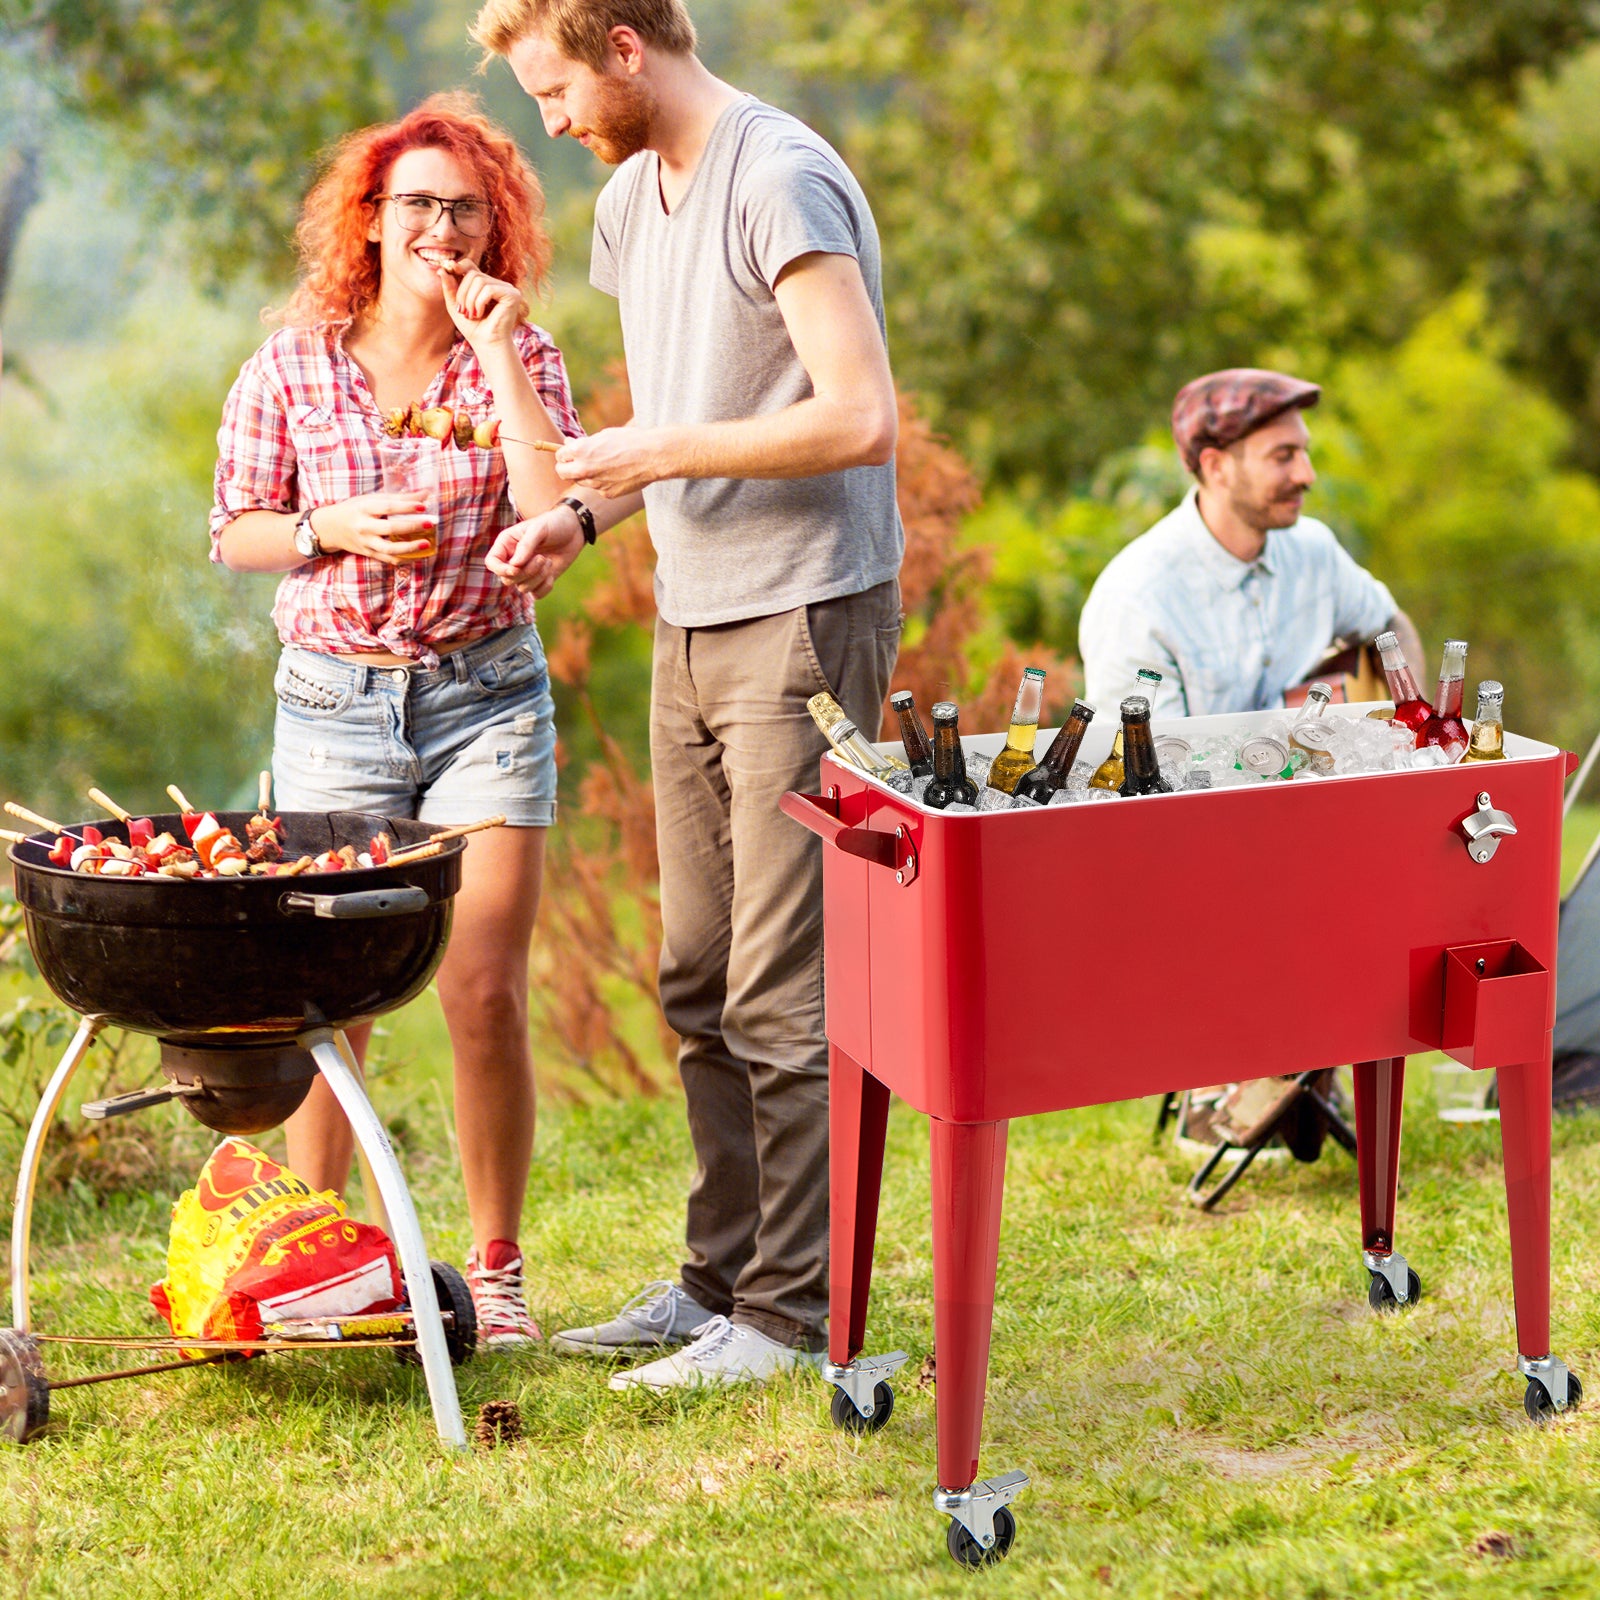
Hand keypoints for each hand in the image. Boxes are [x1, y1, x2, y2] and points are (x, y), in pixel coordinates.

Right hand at [311, 493, 435, 563]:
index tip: (423, 505)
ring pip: (389, 549)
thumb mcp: (372, 499)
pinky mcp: (368, 554)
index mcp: (364, 508)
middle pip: (390, 528)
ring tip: (426, 544)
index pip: (387, 507)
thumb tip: (425, 494)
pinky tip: (418, 555)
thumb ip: (398, 498)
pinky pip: (388, 559)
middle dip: (412, 526)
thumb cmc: (355, 509)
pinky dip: (404, 558)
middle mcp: (364, 526)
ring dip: (410, 548)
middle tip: (430, 523)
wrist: (330, 527)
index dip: (406, 506)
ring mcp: (366, 542)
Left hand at [439, 261, 527, 350]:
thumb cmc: (474, 328)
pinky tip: (480, 314)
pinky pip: (489, 289)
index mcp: (486, 284)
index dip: (459, 267)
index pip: (470, 266)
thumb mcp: (456, 306)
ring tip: (472, 315)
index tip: (449, 270)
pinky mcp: (513, 295)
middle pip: (473, 273)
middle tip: (464, 312)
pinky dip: (480, 302)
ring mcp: (507, 288)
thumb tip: (441, 269)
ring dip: (470, 300)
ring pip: (480, 280)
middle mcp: (498, 284)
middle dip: (463, 293)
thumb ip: (449, 288)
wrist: (487, 345)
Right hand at [485, 505, 585, 598]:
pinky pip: (536, 594)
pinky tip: (552, 572)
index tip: (515, 569)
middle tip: (542, 558)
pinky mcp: (539, 581)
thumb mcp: (538, 529)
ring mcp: (526, 572)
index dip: (500, 569)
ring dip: (537, 577)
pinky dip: (545, 586)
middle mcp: (512, 560)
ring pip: (522, 588)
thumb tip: (515, 565)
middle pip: (507, 579)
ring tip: (547, 560)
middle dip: (526, 572)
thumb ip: (526, 545)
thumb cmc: (553, 524)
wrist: (574, 530)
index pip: (492, 563)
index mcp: (506, 544)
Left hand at [554, 426, 669, 497]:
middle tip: (576, 463)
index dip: (565, 454)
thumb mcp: (603, 436)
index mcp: (580, 450)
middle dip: (566, 467)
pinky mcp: (607, 493)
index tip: (570, 453)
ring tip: (603, 466)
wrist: (651, 456)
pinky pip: (598, 488)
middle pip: (562, 473)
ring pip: (581, 482)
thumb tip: (569, 444)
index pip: (559, 456)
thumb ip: (584, 443)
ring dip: (586, 475)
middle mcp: (584, 468)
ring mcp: (595, 483)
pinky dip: (603, 483)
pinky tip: (616, 474)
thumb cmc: (629, 441)